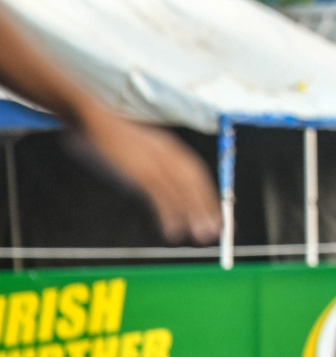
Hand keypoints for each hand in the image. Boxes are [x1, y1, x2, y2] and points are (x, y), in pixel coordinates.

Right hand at [77, 107, 221, 244]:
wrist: (92, 120)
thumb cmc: (111, 137)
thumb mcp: (139, 149)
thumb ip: (151, 163)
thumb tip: (158, 183)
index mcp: (170, 149)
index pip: (197, 175)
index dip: (209, 196)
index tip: (219, 214)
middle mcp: (168, 155)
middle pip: (196, 184)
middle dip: (209, 207)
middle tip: (221, 230)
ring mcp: (155, 163)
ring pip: (181, 191)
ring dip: (194, 214)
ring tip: (204, 235)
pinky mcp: (139, 172)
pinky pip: (159, 195)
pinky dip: (169, 213)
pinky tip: (174, 231)